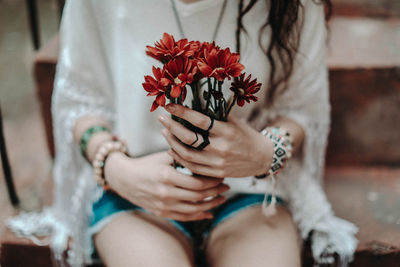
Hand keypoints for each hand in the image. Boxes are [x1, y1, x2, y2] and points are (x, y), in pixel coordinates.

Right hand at [104, 151, 229, 220]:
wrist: (124, 178)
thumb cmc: (146, 164)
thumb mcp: (164, 156)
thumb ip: (184, 156)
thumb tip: (207, 154)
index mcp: (167, 176)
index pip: (198, 182)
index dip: (213, 180)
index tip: (221, 175)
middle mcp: (165, 193)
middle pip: (198, 196)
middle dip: (215, 191)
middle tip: (226, 186)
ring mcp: (163, 205)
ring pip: (194, 209)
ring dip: (211, 204)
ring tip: (222, 199)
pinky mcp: (161, 212)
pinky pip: (184, 217)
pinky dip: (199, 216)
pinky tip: (209, 212)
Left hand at [159, 104, 273, 177]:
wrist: (261, 158)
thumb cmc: (246, 136)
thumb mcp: (234, 122)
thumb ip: (216, 115)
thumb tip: (194, 103)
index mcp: (227, 131)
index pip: (200, 120)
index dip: (182, 112)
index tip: (169, 105)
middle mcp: (221, 147)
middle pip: (189, 138)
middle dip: (171, 127)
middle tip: (161, 118)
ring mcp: (217, 162)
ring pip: (186, 154)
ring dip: (171, 142)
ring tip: (164, 132)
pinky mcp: (215, 172)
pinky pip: (191, 166)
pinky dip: (179, 157)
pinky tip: (172, 148)